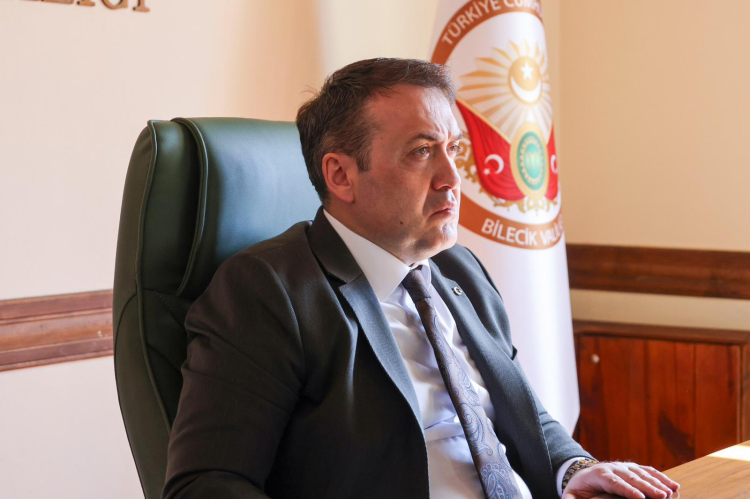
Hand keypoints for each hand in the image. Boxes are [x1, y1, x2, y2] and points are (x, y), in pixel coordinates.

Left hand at [561, 462, 679, 498]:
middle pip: (632, 478)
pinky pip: (649, 472)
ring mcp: (625, 467)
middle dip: (647, 488)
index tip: (639, 498)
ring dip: (657, 483)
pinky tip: (673, 486)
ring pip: (643, 474)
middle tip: (662, 497)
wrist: (583, 474)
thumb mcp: (571, 495)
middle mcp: (614, 468)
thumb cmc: (579, 490)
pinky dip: (661, 478)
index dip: (627, 490)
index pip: (614, 482)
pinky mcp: (633, 468)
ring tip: (670, 493)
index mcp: (599, 475)